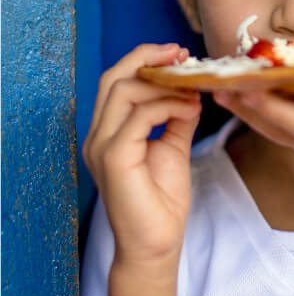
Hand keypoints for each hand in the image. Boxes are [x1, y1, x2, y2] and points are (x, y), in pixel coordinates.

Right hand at [82, 44, 201, 267]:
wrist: (157, 243)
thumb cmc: (162, 198)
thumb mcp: (173, 145)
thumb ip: (176, 116)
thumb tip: (190, 90)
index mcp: (109, 130)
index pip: (116, 81)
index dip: (144, 59)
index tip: (177, 52)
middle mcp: (99, 135)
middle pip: (113, 78)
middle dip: (148, 58)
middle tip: (182, 53)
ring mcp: (102, 146)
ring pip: (123, 91)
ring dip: (164, 84)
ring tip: (193, 90)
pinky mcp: (114, 159)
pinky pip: (139, 117)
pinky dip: (168, 105)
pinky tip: (190, 109)